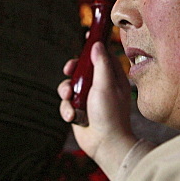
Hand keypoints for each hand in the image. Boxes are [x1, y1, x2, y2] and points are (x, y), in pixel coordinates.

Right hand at [57, 41, 136, 180]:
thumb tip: (97, 44)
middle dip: (73, 68)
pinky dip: (66, 108)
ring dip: (66, 90)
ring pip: (71, 85)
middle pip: (83, 68)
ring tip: (69, 97)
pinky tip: (71, 116)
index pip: (104, 55)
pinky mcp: (79, 111)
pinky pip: (66, 102)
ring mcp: (89, 99)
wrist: (105, 145)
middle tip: (69, 69)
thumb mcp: (106, 85)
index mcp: (113, 78)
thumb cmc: (110, 115)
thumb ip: (101, 64)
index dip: (95, 45)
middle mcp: (101, 86)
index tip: (86, 36)